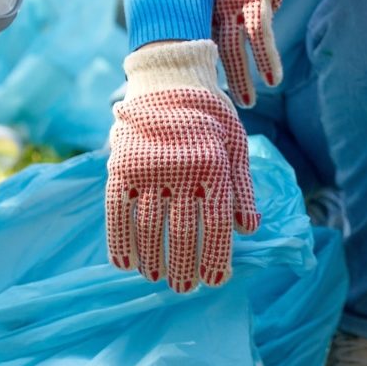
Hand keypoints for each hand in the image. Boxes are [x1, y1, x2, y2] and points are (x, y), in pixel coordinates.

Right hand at [106, 39, 259, 291]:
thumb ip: (241, 188)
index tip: (214, 282)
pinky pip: (118, 209)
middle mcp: (181, 169)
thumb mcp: (235, 145)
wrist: (169, 77)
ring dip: (152, 257)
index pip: (215, 223)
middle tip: (183, 288)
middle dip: (183, 264)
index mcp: (213, 166)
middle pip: (181, 230)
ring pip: (149, 225)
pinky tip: (124, 262)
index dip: (215, 256)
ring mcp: (148, 168)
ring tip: (155, 277)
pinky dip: (119, 238)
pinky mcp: (122, 166)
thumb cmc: (208, 114)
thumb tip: (248, 230)